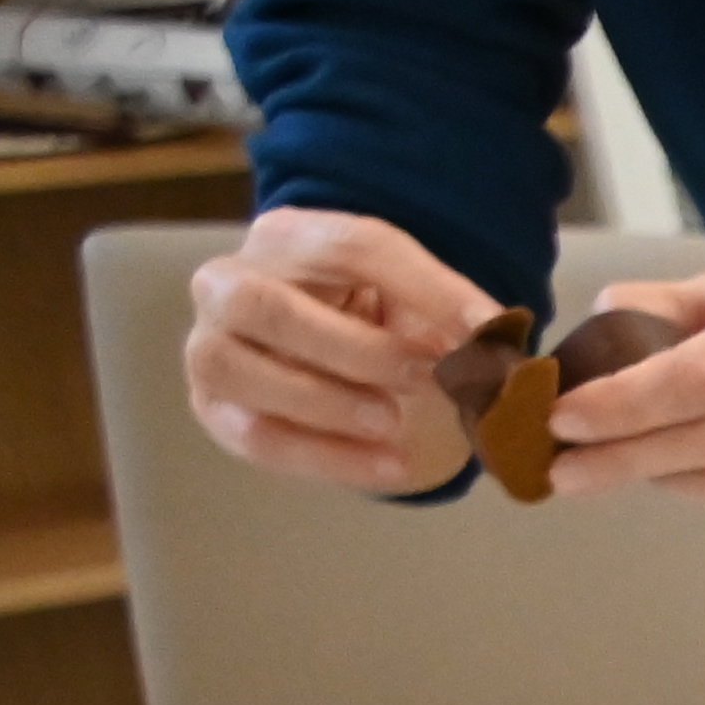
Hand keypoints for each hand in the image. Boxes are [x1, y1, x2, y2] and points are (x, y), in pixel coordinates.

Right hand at [182, 209, 501, 490]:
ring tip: (396, 423)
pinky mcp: (214, 408)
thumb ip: (449, 310)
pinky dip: (330, 458)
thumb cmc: (369, 316)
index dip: (427, 290)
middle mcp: (226, 282)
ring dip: (326, 403)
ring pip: (239, 370)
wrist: (320, 350)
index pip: (354, 249)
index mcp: (287, 237)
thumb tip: (497, 339)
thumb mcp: (410, 299)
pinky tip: (391, 467)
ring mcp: (207, 345)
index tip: (485, 330)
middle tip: (426, 380)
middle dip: (355, 350)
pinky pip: (259, 437)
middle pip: (268, 308)